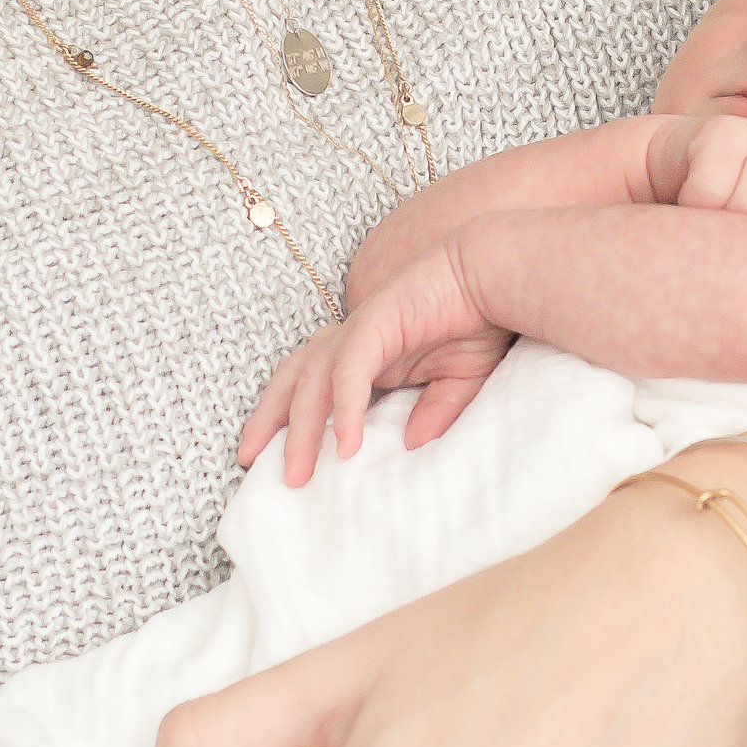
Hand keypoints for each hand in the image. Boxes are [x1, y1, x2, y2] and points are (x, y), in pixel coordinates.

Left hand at [237, 243, 514, 484]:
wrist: (498, 274)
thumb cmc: (478, 321)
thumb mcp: (458, 382)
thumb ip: (435, 411)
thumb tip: (411, 446)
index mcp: (364, 353)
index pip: (310, 384)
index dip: (286, 417)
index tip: (273, 457)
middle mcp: (353, 340)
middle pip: (293, 378)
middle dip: (268, 420)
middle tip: (248, 463)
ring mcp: (362, 328)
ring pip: (312, 379)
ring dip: (301, 428)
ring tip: (296, 472)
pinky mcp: (378, 320)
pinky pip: (351, 369)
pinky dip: (346, 405)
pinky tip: (348, 443)